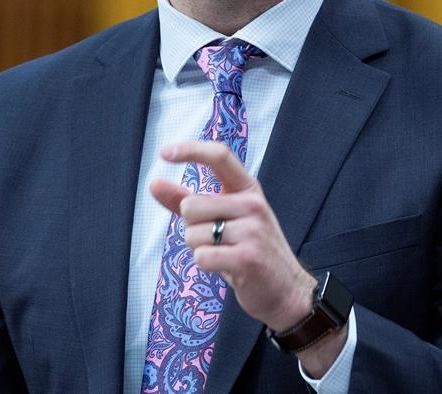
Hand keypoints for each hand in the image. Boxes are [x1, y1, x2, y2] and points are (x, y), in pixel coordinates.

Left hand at [150, 141, 315, 334]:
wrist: (287, 291)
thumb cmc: (248, 250)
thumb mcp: (223, 218)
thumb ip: (186, 200)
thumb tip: (154, 183)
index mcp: (248, 190)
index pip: (219, 156)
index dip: (190, 150)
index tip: (165, 153)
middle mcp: (252, 204)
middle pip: (190, 206)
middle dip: (191, 227)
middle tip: (216, 240)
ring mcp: (252, 231)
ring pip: (192, 234)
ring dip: (198, 249)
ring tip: (224, 254)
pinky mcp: (247, 258)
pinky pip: (201, 256)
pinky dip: (204, 264)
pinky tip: (225, 267)